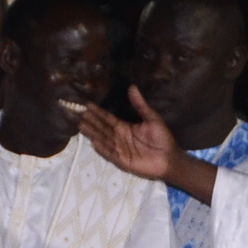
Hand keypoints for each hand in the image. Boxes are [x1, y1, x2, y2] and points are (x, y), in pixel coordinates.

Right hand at [75, 86, 220, 202]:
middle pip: (102, 128)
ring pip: (103, 139)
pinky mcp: (123, 161)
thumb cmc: (162, 139)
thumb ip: (140, 105)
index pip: (108, 118)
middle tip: (77, 113)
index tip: (86, 104)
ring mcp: (120, 149)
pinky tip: (93, 142)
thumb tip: (132, 87)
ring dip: (92, 133)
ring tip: (80, 125)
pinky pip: (110, 154)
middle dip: (90, 121)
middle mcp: (120, 137)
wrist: (170, 159)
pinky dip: (102, 148)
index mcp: (125, 127)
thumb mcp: (152, 118)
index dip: (97, 112)